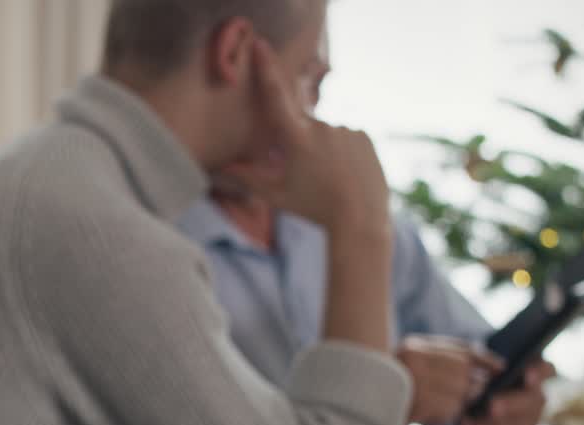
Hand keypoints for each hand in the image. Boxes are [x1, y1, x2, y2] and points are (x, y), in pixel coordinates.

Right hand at [225, 39, 389, 242]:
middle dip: (301, 147)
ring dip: (324, 151)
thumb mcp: (276, 195)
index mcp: (296, 139)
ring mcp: (344, 129)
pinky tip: (347, 174)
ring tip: (332, 179)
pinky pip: (345, 138)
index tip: (261, 45)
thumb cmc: (313, 209)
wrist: (360, 219)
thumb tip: (221, 168)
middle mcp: (321, 127)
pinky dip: (344, 152)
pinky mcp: (362, 134)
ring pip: (325, 135)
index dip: (266, 71)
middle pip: (302, 129)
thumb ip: (248, 177)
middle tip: (311, 176)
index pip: (276, 98)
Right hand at [397, 336, 501, 424]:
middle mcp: (416, 362)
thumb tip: (483, 368)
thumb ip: (440, 359)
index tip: (500, 367)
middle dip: (471, 385)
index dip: (485, 359)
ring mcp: (417, 383)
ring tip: (441, 402)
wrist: (359, 407)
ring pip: (460, 393)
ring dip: (458, 401)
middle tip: (466, 392)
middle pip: (464, 372)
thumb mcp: (410, 363)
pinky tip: (432, 412)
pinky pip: (448, 410)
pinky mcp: (420, 406)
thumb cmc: (389, 385)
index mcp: (414, 348)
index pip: (462, 350)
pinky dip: (447, 414)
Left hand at [459, 361, 555, 424]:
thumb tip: (499, 367)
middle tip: (493, 406)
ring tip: (469, 421)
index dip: (541, 372)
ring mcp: (530, 420)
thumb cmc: (470, 377)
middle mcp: (536, 398)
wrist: (462, 403)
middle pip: (534, 401)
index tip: (527, 375)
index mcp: (530, 373)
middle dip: (513, 404)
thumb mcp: (471, 362)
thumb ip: (484, 359)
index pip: (547, 370)